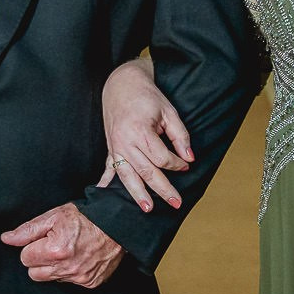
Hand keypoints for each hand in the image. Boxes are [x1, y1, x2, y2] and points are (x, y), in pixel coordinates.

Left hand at [1, 203, 123, 287]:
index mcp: (55, 250)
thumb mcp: (54, 216)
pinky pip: (70, 282)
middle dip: (40, 260)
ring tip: (69, 250)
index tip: (44, 240)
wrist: (117, 224)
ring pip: (51, 278)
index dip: (33, 247)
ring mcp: (80, 277)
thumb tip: (7, 239)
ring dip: (55, 267)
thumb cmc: (87, 217)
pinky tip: (79, 257)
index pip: (25, 258)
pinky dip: (71, 271)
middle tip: (53, 246)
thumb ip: (28, 230)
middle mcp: (67, 267)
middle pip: (34, 273)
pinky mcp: (90, 282)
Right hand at [98, 59, 190, 212]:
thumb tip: (189, 158)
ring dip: (137, 194)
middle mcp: (125, 142)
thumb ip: (180, 136)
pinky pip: (108, 168)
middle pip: (146, 172)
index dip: (176, 164)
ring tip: (147, 208)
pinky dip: (105, 182)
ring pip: (127, 175)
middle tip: (176, 203)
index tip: (185, 165)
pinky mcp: (110, 147)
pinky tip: (103, 194)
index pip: (161, 158)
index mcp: (140, 131)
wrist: (121, 84)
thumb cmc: (147, 97)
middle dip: (163, 189)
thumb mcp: (169, 112)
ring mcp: (115, 146)